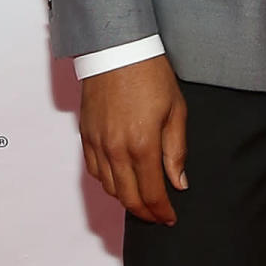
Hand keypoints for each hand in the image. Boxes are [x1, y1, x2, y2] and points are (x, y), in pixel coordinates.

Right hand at [80, 55, 187, 224]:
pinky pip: (94, 171)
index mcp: (142, 144)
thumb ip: (176, 150)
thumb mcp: (175, 109)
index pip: (151, 193)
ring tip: (142, 200)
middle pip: (128, 198)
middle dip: (145, 212)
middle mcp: (116, 149)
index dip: (162, 211)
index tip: (170, 217)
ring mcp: (98, 143)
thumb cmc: (150, 73)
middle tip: (158, 216)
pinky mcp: (86, 135)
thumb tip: (179, 182)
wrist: (118, 48)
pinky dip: (108, 182)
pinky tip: (120, 180)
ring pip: (110, 188)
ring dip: (126, 199)